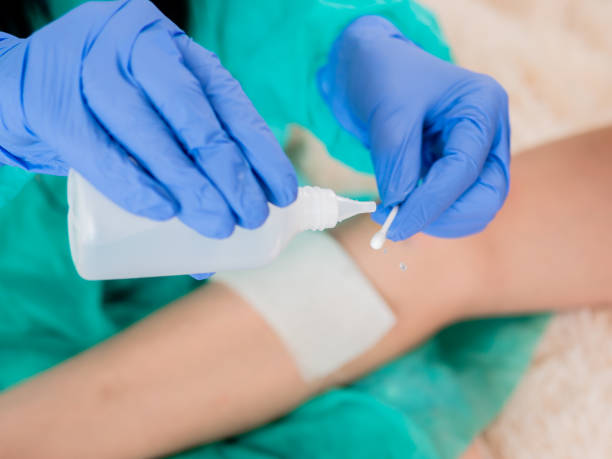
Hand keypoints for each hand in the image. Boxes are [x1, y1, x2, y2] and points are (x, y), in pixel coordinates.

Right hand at [0, 0, 296, 239]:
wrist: (31, 84)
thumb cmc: (114, 108)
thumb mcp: (159, 106)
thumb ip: (192, 149)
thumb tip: (231, 221)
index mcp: (176, 49)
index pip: (230, 103)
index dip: (261, 151)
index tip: (281, 194)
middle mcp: (139, 49)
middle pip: (196, 117)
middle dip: (230, 174)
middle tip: (250, 217)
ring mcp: (93, 71)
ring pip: (152, 134)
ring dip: (189, 186)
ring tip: (217, 226)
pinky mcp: (55, 106)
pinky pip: (100, 152)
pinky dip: (134, 186)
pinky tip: (164, 212)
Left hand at [317, 16, 509, 238]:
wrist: (369, 67)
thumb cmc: (381, 75)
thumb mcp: (386, 113)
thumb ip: (397, 162)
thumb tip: (400, 206)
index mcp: (482, 105)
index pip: (466, 168)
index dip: (431, 204)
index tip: (394, 225)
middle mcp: (489, 131)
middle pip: (488, 196)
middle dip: (445, 217)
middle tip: (398, 223)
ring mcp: (477, 152)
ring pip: (476, 207)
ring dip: (438, 221)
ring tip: (393, 214)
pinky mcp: (458, 168)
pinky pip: (455, 204)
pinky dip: (431, 215)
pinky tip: (401, 208)